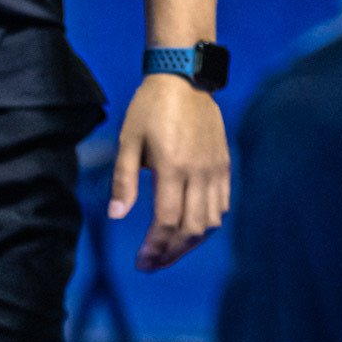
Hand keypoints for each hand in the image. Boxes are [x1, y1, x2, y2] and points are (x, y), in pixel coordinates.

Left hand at [108, 77, 230, 272]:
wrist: (183, 78)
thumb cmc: (149, 109)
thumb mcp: (128, 142)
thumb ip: (124, 181)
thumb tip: (117, 216)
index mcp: (173, 167)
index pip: (166, 220)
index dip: (154, 246)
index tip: (141, 261)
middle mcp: (199, 172)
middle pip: (192, 229)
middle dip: (171, 252)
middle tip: (152, 263)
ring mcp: (216, 169)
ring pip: (211, 221)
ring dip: (190, 242)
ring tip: (169, 249)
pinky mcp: (224, 165)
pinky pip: (222, 205)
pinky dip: (208, 223)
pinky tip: (189, 228)